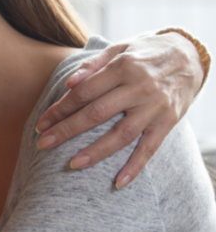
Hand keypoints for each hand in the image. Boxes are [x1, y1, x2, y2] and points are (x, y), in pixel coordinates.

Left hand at [35, 32, 202, 188]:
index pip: (84, 92)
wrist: (190, 56)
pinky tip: (118, 183)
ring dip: (96, 152)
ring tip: (72, 164)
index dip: (60, 109)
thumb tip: (69, 84)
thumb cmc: (144, 52)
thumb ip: (92, 65)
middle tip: (43, 144)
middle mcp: (139, 88)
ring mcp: (155, 107)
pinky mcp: (168, 122)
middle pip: (97, 114)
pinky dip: (135, 167)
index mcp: (123, 67)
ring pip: (121, 134)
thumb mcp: (119, 48)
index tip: (41, 124)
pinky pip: (150, 148)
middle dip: (67, 130)